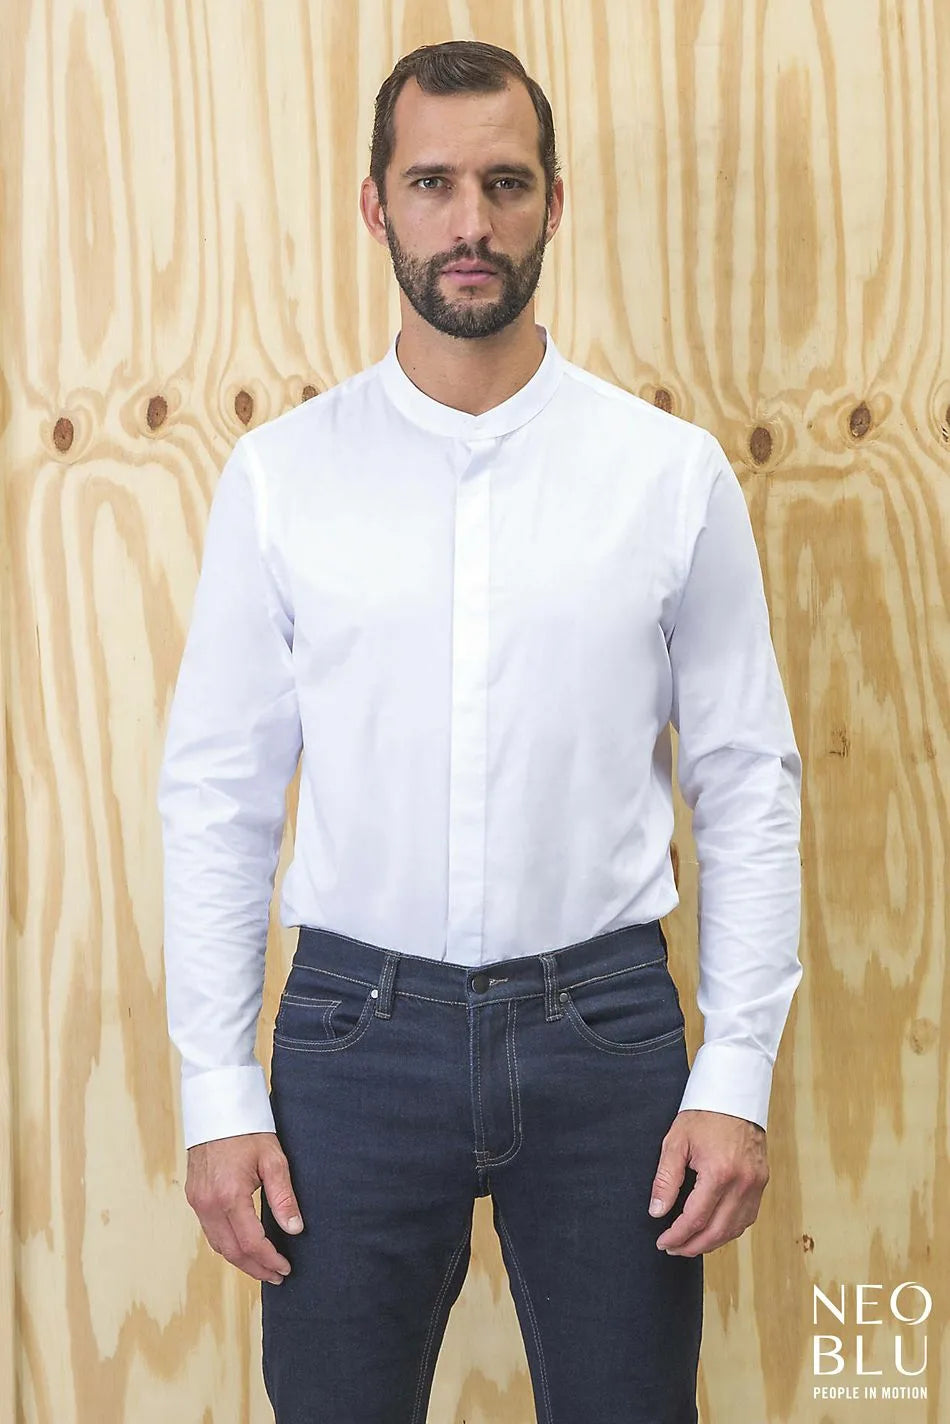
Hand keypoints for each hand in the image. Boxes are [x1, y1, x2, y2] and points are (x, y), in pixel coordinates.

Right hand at [184, 1131, 303, 1283]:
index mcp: (229, 1196)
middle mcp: (208, 1203)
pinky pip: (209, 1231)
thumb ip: (283, 1197)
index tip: (285, 1268)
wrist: (217, 1107)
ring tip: (262, 1267)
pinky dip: (227, 1245)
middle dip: (255, 1268)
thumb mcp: (273, 1159)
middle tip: (277, 1276)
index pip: (251, 1243)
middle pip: (232, 1252)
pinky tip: (242, 1246)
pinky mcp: (194, 1197)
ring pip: (218, 1245)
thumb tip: (294, 1229)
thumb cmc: (248, 1130)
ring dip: (240, 1260)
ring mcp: (197, 1201)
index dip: (269, 1260)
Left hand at [648, 1109, 768, 1256]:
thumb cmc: (703, 1115)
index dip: (677, 1235)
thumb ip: (666, 1180)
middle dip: (692, 1246)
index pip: (696, 1218)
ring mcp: (756, 1184)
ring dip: (711, 1242)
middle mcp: (742, 1182)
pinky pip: (747, 1217)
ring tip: (689, 1243)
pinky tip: (713, 1230)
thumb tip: (657, 1212)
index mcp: (720, 1172)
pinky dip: (729, 1229)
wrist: (733, 1095)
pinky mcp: (762, 1182)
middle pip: (717, 1231)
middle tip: (673, 1248)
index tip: (662, 1241)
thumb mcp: (676, 1142)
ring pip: (734, 1229)